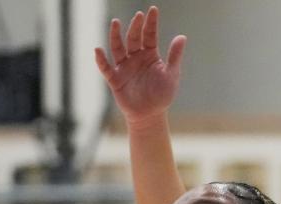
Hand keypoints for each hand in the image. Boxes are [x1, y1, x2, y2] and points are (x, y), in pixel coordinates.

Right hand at [95, 6, 185, 127]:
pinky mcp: (115, 79)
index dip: (150, 23)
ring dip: (116, 35)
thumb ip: (174, 56)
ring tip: (115, 22)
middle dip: (135, 26)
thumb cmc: (162, 96)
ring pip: (118, 48)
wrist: (150, 115)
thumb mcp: (171, 75)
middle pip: (133, 38)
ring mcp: (124, 67)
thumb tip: (182, 37)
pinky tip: (98, 50)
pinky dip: (101, 59)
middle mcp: (136, 57)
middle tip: (138, 16)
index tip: (152, 10)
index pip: (149, 34)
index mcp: (150, 55)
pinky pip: (106, 67)